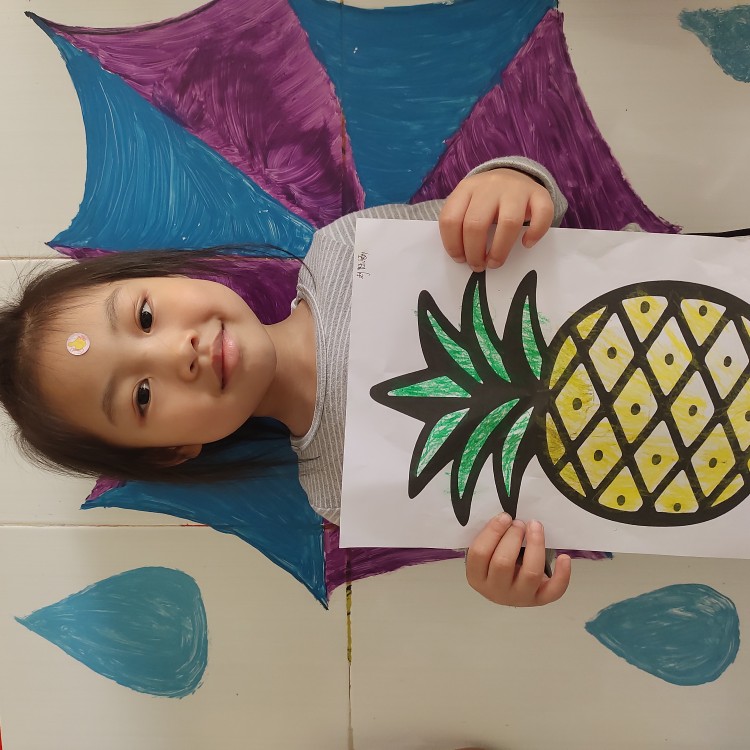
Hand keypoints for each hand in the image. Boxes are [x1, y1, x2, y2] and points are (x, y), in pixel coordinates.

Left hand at [439, 168, 553, 271]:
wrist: (513, 175)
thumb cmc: (486, 199)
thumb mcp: (467, 203)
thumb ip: (460, 223)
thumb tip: (462, 257)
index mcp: (466, 188)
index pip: (451, 219)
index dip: (453, 245)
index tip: (460, 259)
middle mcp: (490, 186)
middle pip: (476, 224)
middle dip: (474, 252)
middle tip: (477, 266)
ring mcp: (516, 188)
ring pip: (508, 222)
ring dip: (500, 250)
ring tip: (495, 263)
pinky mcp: (539, 193)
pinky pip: (542, 214)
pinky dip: (535, 233)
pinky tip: (526, 243)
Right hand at [465, 513, 570, 606]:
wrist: (508, 588)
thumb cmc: (495, 563)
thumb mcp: (487, 552)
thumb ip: (491, 538)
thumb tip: (506, 517)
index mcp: (476, 577)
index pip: (480, 553)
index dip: (492, 532)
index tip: (505, 516)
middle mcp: (496, 591)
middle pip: (503, 563)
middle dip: (513, 537)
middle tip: (520, 523)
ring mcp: (519, 597)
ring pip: (530, 573)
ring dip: (535, 545)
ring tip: (535, 527)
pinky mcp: (539, 600)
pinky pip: (554, 591)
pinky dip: (562, 575)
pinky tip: (564, 557)